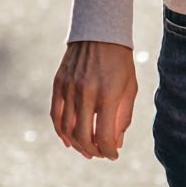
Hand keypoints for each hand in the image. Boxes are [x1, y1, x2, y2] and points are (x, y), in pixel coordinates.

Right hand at [50, 40, 137, 159]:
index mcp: (108, 94)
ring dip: (77, 145)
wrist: (99, 31)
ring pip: (67, 129)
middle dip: (93, 151)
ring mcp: (69, 88)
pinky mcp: (58, 84)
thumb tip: (115, 144)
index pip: (105, 136)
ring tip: (87, 150)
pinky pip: (56, 115)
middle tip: (100, 154)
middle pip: (84, 137)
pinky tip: (69, 141)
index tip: (114, 155)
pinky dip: (61, 132)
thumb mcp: (129, 88)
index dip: (109, 152)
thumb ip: (123, 117)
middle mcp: (86, 93)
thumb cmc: (120, 62)